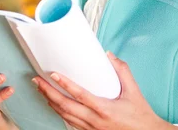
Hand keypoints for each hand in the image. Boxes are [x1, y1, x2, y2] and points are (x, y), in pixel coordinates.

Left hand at [33, 51, 177, 129]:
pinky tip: (53, 105)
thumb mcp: (134, 91)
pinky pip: (70, 123)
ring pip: (64, 116)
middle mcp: (94, 121)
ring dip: (50, 102)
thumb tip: (108, 55)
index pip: (80, 95)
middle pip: (65, 106)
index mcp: (104, 109)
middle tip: (37, 81)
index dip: (65, 84)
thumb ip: (122, 71)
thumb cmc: (140, 115)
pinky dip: (59, 113)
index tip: (53, 74)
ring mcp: (90, 129)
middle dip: (48, 93)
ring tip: (41, 90)